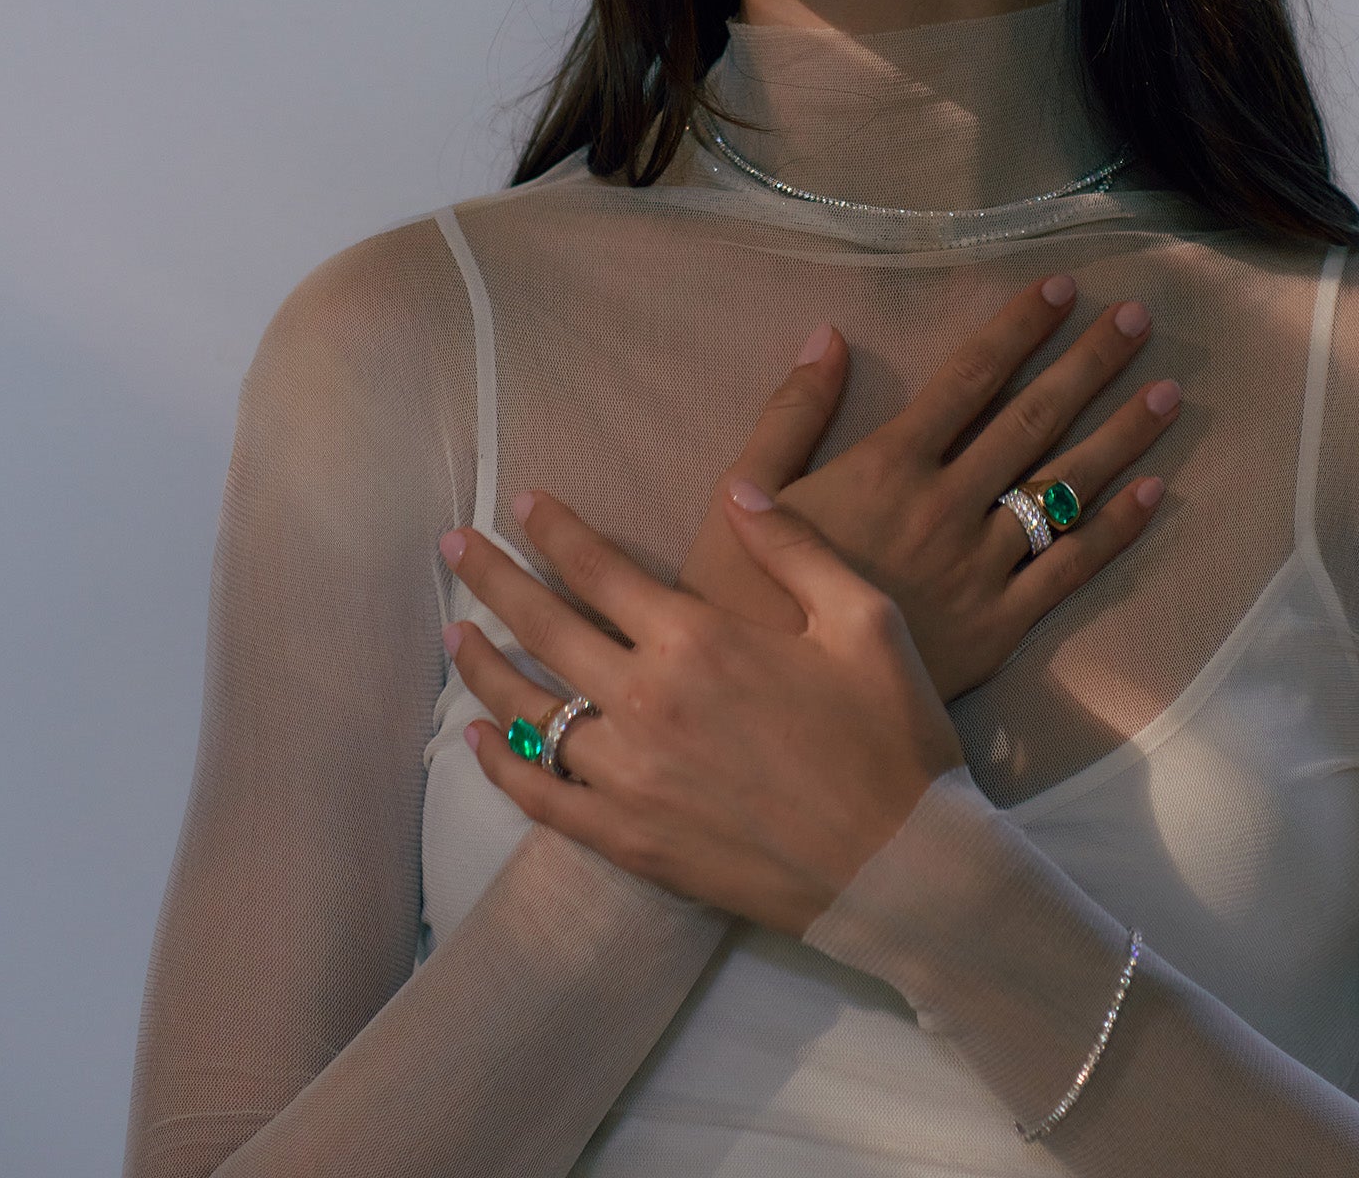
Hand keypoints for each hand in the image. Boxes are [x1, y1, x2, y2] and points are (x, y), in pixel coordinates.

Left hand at [440, 487, 961, 934]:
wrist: (904, 869)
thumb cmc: (893, 737)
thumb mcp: (864, 619)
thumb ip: (794, 547)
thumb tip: (738, 490)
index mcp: (699, 639)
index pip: (599, 567)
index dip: (556, 529)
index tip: (522, 501)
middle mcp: (648, 702)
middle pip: (544, 627)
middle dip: (492, 578)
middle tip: (453, 545)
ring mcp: (631, 778)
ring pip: (529, 712)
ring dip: (483, 666)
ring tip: (454, 631)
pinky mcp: (631, 841)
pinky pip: (542, 799)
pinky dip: (502, 767)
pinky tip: (478, 741)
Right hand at [680, 273, 1180, 698]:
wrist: (767, 710)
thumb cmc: (742, 594)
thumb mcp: (749, 489)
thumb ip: (792, 410)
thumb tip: (830, 334)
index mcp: (888, 466)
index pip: (970, 378)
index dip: (1019, 328)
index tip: (1062, 287)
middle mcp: (946, 506)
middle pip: (1033, 419)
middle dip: (1090, 364)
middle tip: (1137, 319)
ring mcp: (979, 567)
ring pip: (1063, 488)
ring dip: (1120, 435)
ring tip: (1166, 392)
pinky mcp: (997, 628)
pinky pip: (1068, 570)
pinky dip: (1114, 530)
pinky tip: (1152, 492)